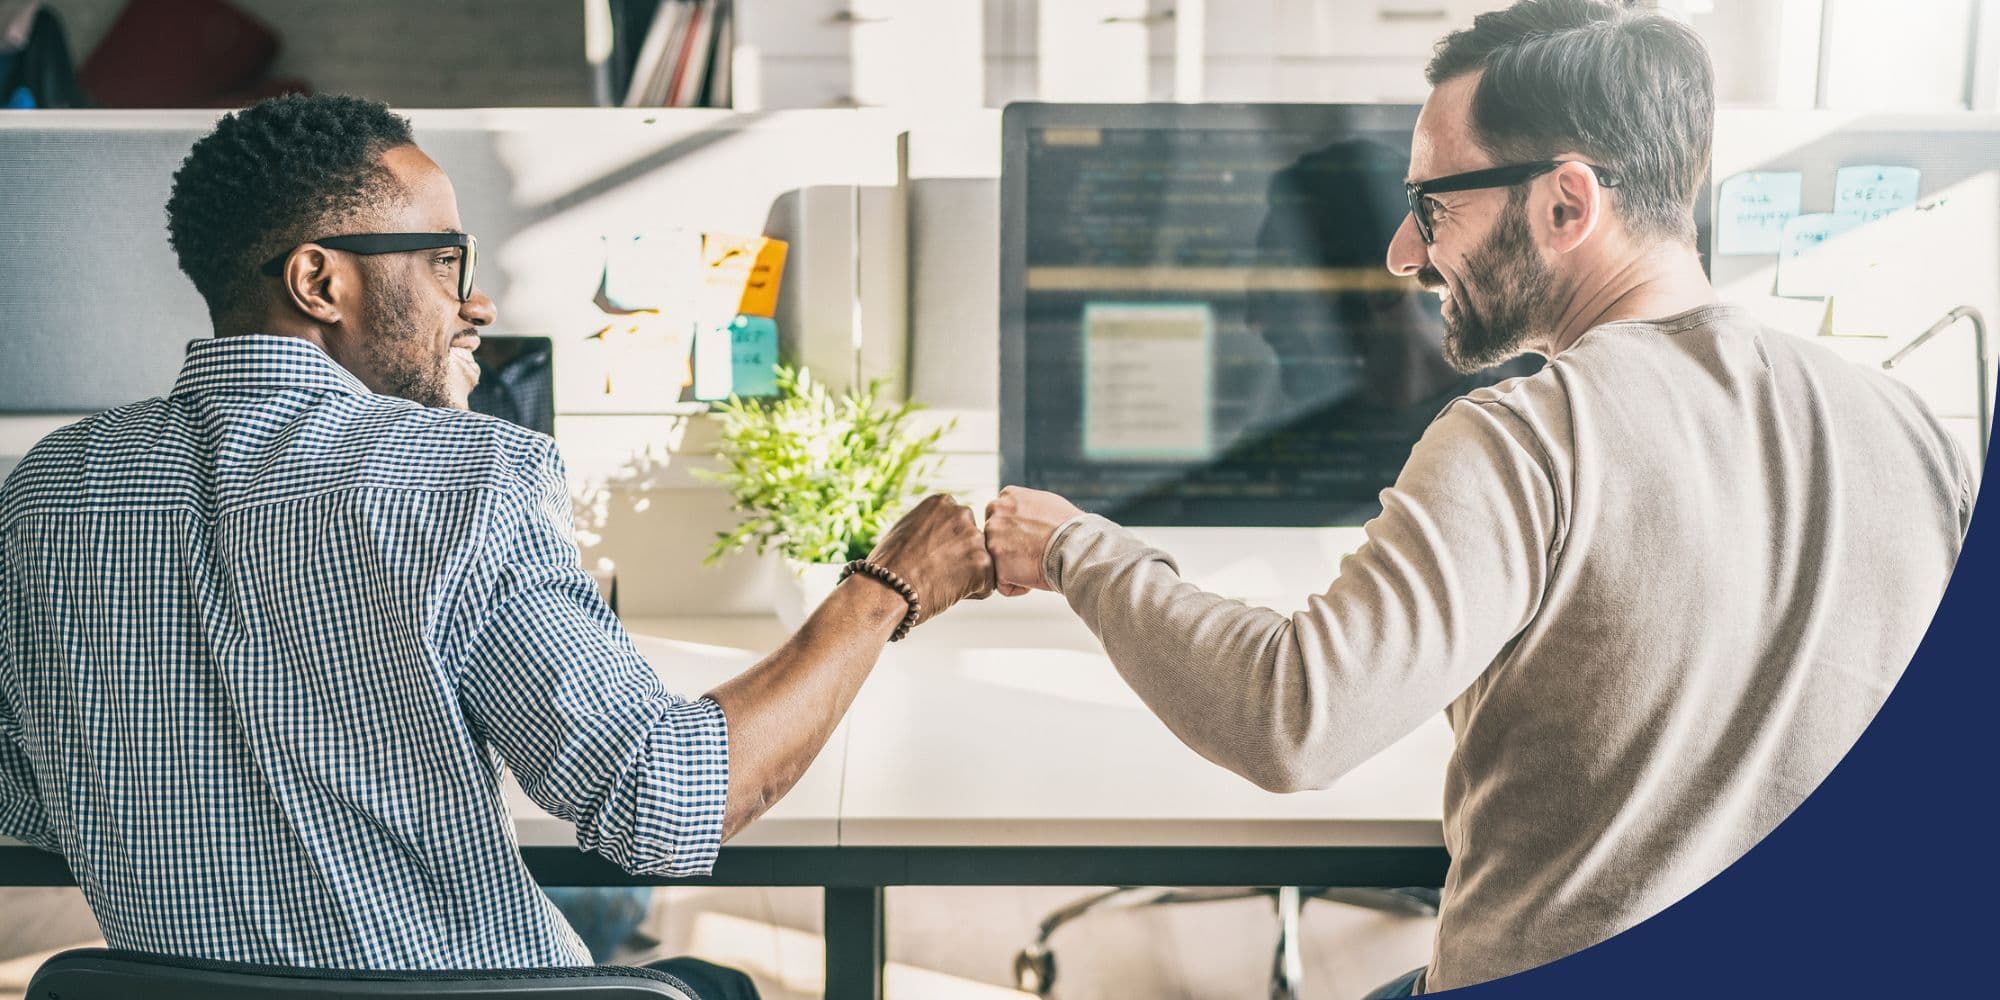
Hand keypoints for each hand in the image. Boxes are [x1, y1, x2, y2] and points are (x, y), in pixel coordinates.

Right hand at [864, 493, 994, 626]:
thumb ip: (931, 525)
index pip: (958, 524)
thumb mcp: (908, 528)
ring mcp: (974, 539)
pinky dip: (973, 594)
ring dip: (968, 576)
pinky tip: (949, 593)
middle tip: (937, 573)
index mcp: (943, 502)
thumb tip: (941, 531)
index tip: (928, 557)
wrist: (884, 589)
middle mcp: (962, 514)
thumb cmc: (888, 565)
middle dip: (961, 558)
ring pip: (982, 562)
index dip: (946, 546)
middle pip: (973, 541)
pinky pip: (987, 585)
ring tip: (941, 584)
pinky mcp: (983, 565)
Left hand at [983, 486, 1083, 596]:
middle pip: (994, 539)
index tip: (1032, 539)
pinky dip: (1017, 586)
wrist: (1076, 546)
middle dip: (1010, 550)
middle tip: (1035, 554)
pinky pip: (1001, 583)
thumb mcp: (1046, 503)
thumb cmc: (1070, 528)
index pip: (999, 518)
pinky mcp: (997, 564)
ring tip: (1036, 565)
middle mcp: (995, 514)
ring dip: (1013, 568)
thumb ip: (1025, 507)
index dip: (1015, 534)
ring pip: (997, 562)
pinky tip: (1034, 577)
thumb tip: (1023, 514)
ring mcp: (992, 539)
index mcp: (1007, 497)